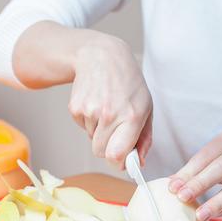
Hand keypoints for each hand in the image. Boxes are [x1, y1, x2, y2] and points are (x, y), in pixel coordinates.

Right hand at [68, 35, 152, 168]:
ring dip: (98, 130)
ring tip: (106, 108)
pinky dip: (88, 121)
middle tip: (115, 130)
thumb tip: (139, 163)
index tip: (122, 160)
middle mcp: (109, 115)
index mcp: (131, 117)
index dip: (118, 163)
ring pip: (91, 139)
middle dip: (107, 148)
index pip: (117, 155)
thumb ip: (145, 138)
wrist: (102, 57)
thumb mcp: (146, 107)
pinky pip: (82, 127)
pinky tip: (96, 103)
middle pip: (101, 152)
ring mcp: (90, 111)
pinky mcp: (75, 108)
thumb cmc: (128, 83)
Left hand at [168, 129, 221, 220]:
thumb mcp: (218, 158)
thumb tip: (171, 183)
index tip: (173, 187)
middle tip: (184, 198)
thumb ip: (196, 169)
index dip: (189, 172)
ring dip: (217, 201)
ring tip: (200, 214)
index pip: (207, 155)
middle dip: (201, 183)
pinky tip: (218, 214)